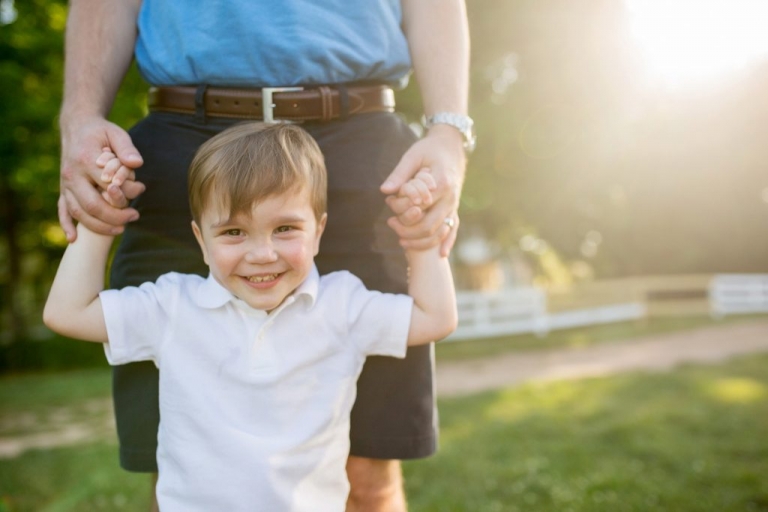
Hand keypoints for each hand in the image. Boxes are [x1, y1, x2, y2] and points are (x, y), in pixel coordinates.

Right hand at [59, 117, 144, 241]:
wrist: (76, 127)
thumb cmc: (101, 132)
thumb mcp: (116, 133)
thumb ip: (127, 148)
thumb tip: (137, 164)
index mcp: (86, 159)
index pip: (107, 184)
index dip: (125, 191)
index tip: (140, 189)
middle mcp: (72, 174)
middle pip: (91, 204)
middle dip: (114, 216)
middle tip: (134, 216)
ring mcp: (65, 183)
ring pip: (78, 212)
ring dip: (98, 226)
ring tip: (120, 229)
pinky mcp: (62, 189)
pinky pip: (62, 210)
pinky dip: (66, 225)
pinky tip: (74, 239)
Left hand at [380, 125, 465, 256]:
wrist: (451, 145)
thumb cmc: (429, 149)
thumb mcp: (413, 156)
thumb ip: (400, 174)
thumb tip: (384, 191)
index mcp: (441, 183)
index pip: (420, 206)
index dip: (404, 210)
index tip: (390, 207)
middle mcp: (450, 197)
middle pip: (430, 224)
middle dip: (409, 231)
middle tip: (391, 225)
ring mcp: (454, 204)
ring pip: (441, 231)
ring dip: (422, 241)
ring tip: (402, 241)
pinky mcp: (455, 208)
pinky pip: (454, 229)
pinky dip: (447, 242)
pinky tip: (441, 255)